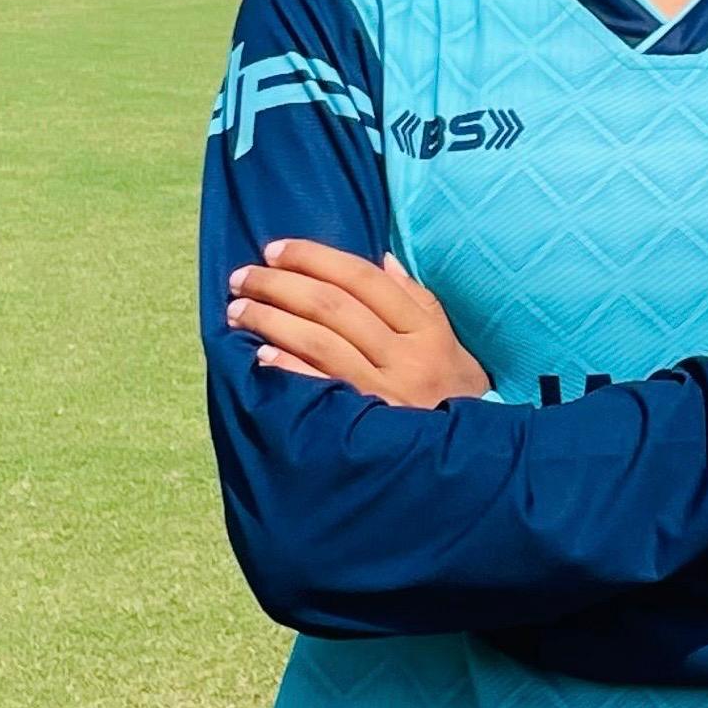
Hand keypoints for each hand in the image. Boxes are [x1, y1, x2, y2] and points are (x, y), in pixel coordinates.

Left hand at [226, 242, 491, 408]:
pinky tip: (260, 355)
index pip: (363, 279)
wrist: (469, 457)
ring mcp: (385, 392)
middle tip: (242, 276)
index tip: (276, 250)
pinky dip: (289, 368)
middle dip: (281, 284)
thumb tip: (382, 259)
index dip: (315, 258)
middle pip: (334, 306)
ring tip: (238, 310)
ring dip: (273, 321)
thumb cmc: (451, 390)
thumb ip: (416, 297)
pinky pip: (320, 389)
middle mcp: (405, 357)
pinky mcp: (366, 427)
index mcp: (424, 328)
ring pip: (321, 341)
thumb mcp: (445, 339)